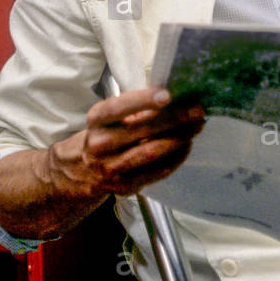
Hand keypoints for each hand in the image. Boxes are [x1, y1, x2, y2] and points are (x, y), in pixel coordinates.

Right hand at [55, 87, 205, 199]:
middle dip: (174, 119)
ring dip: (179, 138)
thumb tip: (175, 98)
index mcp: (96, 120)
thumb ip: (136, 109)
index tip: (168, 94)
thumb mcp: (110, 117)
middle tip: (197, 110)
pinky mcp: (125, 186)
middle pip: (141, 130)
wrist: (82, 171)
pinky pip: (157, 171)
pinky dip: (176, 157)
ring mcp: (112, 168)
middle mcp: (100, 144)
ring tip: (196, 127)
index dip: (143, 100)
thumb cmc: (105, 134)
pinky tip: (186, 145)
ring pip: (152, 152)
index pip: (118, 108)